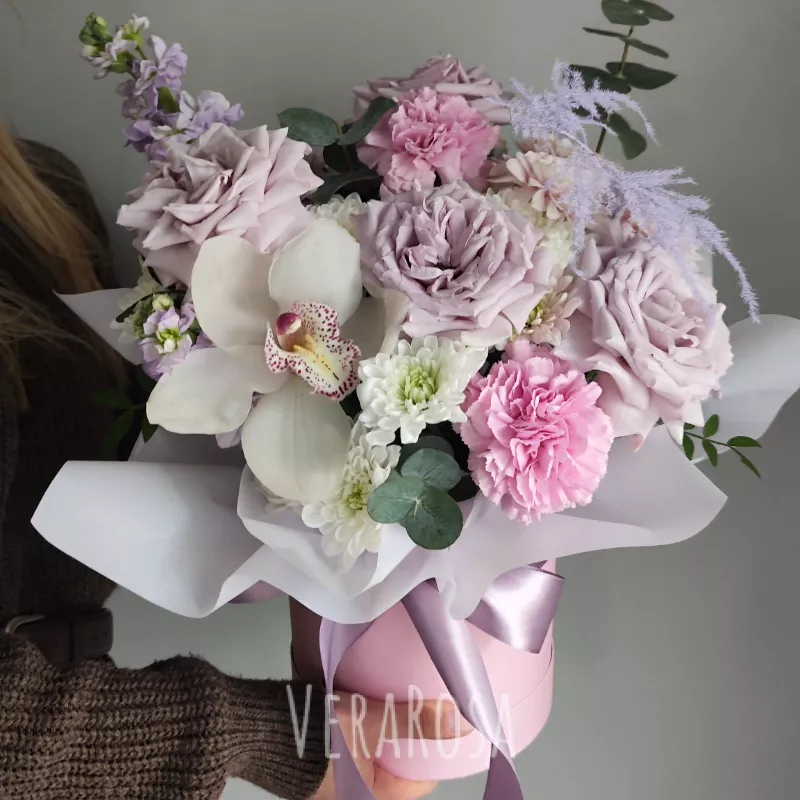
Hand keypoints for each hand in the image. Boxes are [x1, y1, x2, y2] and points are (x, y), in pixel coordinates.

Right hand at [313, 693, 470, 799]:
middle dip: (415, 738)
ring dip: (392, 731)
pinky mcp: (321, 765)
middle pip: (401, 767)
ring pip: (379, 755)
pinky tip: (376, 703)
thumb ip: (416, 720)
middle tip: (431, 703)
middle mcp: (356, 797)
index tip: (449, 719)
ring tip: (407, 699)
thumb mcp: (371, 720)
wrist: (256, 728)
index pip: (424, 780)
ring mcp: (336, 783)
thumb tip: (464, 722)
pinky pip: (358, 749)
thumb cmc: (318, 732)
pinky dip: (370, 730)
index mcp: (372, 798)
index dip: (439, 750)